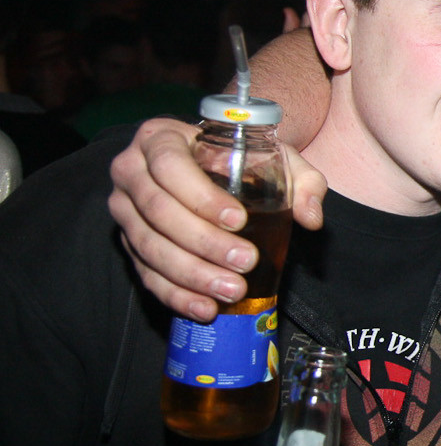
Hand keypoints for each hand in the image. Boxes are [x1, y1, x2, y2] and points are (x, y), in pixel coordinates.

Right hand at [108, 118, 327, 321]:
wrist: (207, 169)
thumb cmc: (240, 160)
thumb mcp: (275, 157)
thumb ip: (302, 181)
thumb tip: (311, 218)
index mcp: (159, 138)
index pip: (170, 166)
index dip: (201, 196)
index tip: (239, 220)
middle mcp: (131, 170)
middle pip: (158, 210)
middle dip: (203, 243)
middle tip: (245, 262)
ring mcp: (124, 209)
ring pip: (148, 246)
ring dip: (191, 274)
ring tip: (232, 289)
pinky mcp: (127, 243)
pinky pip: (145, 273)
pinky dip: (174, 294)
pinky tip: (204, 307)